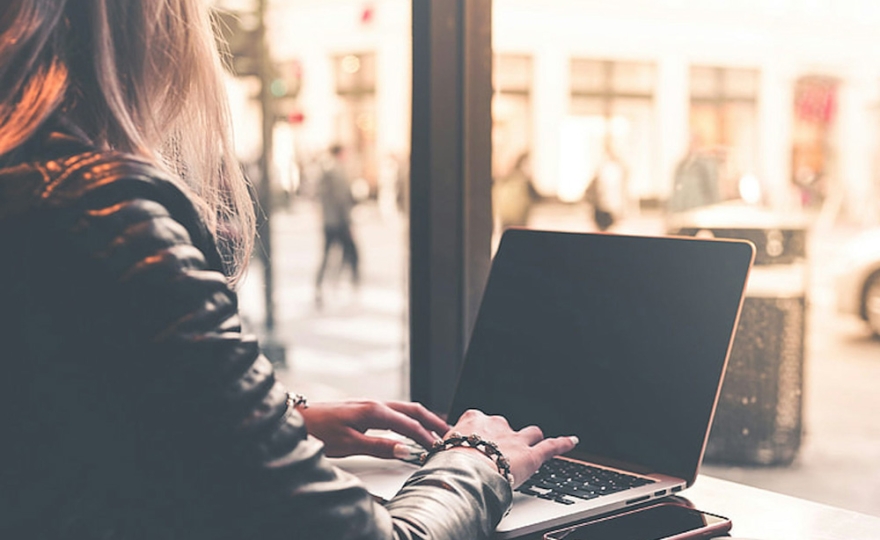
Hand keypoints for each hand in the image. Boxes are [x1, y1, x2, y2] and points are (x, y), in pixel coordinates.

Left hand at [299, 400, 449, 458]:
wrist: (296, 419)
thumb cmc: (318, 430)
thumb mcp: (349, 444)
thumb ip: (379, 446)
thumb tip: (406, 450)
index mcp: (374, 410)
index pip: (408, 424)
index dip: (426, 437)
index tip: (439, 448)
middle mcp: (374, 404)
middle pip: (412, 410)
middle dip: (432, 421)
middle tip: (449, 433)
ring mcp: (369, 405)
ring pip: (404, 408)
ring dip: (421, 418)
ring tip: (435, 430)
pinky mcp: (363, 409)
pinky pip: (394, 411)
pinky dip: (408, 418)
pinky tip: (410, 427)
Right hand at [447, 409, 577, 488]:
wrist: (464, 472)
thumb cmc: (449, 463)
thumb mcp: (442, 451)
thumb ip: (448, 451)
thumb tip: (441, 459)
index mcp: (473, 420)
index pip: (480, 421)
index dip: (482, 434)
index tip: (479, 441)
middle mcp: (496, 424)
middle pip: (505, 427)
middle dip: (506, 438)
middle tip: (500, 453)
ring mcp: (515, 439)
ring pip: (530, 433)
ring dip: (532, 439)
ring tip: (535, 444)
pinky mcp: (532, 455)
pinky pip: (551, 446)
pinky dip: (563, 443)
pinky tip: (572, 441)